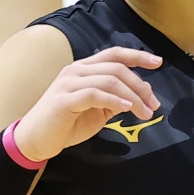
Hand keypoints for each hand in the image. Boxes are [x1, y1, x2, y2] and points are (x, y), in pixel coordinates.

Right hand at [8, 46, 162, 161]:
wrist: (35, 139)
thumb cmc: (65, 124)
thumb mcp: (96, 110)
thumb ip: (114, 100)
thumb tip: (138, 94)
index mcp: (83, 69)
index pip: (114, 55)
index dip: (137, 56)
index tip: (158, 62)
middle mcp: (76, 71)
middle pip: (116, 68)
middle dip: (140, 85)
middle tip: (154, 104)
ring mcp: (68, 84)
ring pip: (109, 80)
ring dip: (132, 96)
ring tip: (145, 112)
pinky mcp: (64, 100)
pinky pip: (95, 94)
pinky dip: (114, 100)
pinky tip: (127, 108)